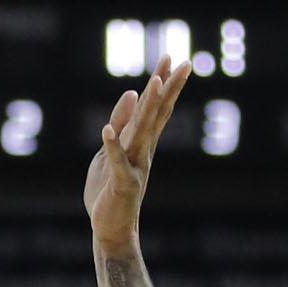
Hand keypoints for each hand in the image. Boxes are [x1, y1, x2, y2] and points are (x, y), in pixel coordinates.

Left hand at [84, 54, 189, 255]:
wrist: (111, 229)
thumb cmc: (110, 190)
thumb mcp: (110, 150)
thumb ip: (122, 124)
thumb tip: (132, 93)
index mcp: (142, 143)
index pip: (156, 109)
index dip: (163, 83)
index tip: (170, 57)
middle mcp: (143, 152)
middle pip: (157, 115)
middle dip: (168, 88)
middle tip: (181, 62)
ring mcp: (135, 167)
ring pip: (142, 133)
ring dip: (148, 108)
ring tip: (154, 83)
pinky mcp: (122, 185)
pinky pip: (117, 164)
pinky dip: (112, 148)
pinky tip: (106, 130)